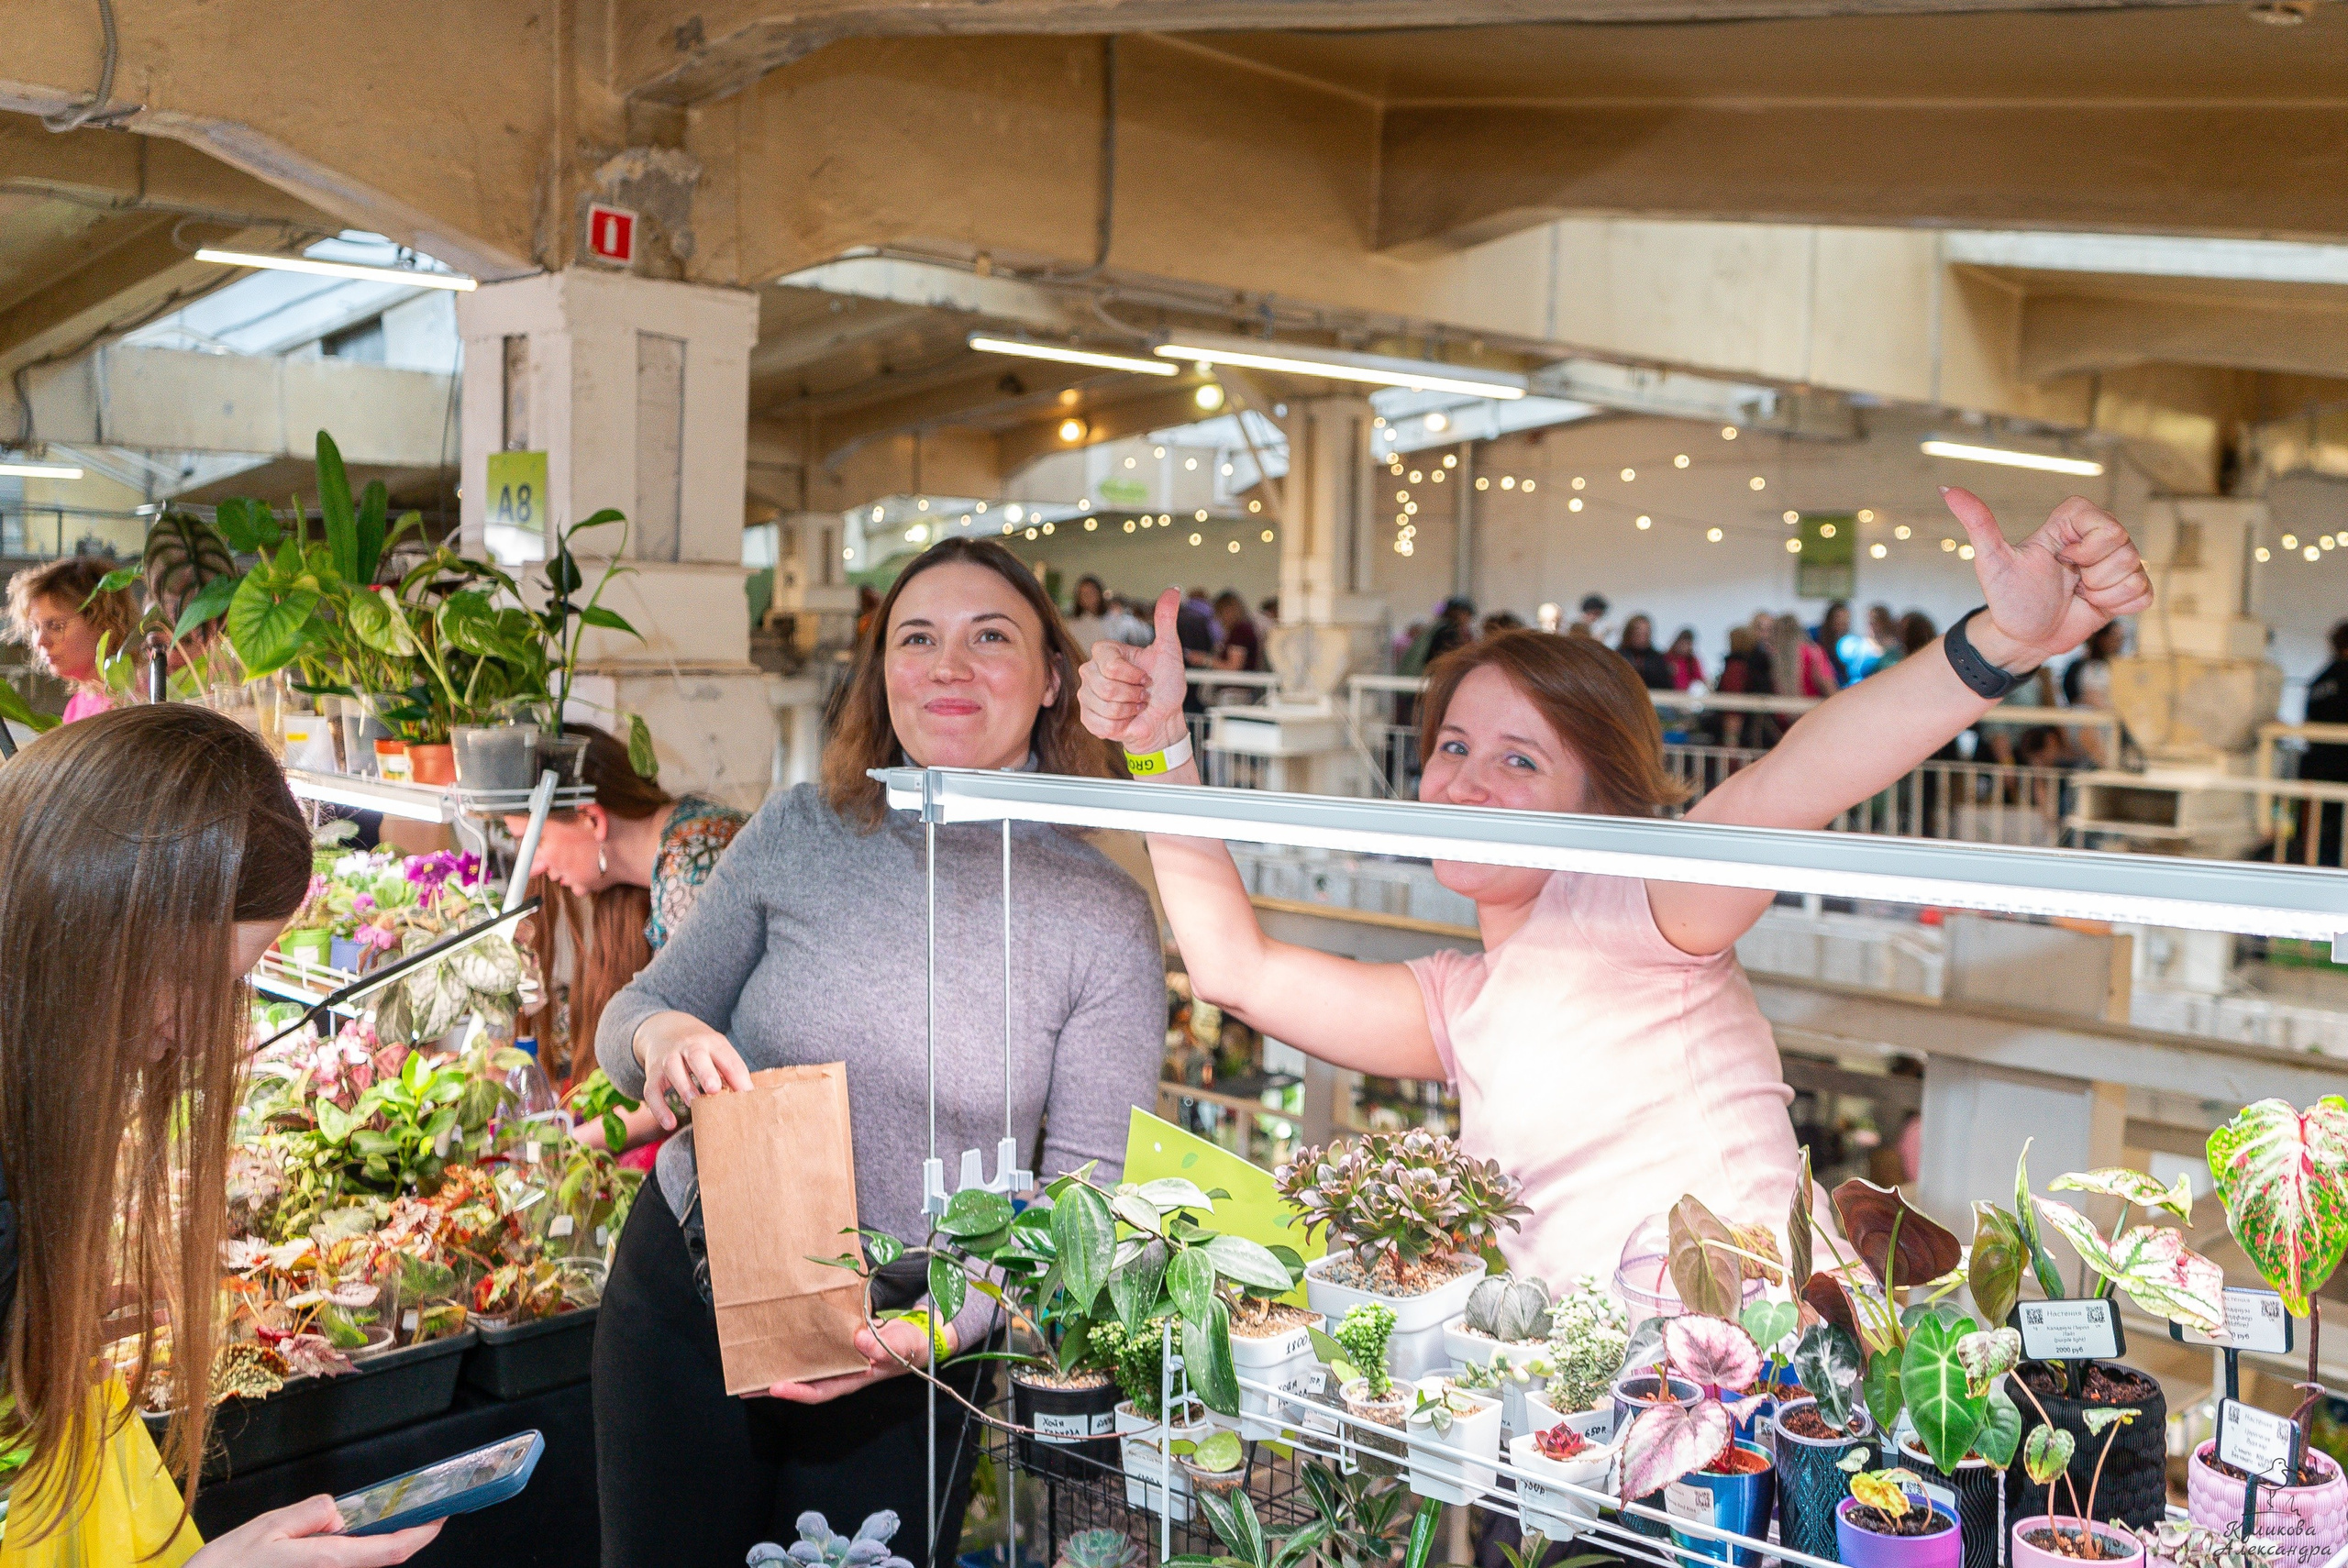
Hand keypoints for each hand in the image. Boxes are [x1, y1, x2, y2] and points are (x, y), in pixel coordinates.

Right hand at [187, 1495, 441, 1566]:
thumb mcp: (266, 1527)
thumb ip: (310, 1514)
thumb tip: (339, 1512)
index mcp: (326, 1561)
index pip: (391, 1550)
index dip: (422, 1534)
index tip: (441, 1517)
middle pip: (375, 1560)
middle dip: (384, 1538)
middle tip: (381, 1518)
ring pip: (352, 1566)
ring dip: (357, 1550)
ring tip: (325, 1538)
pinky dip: (338, 1558)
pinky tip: (310, 1550)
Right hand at [631, 1011, 753, 1131]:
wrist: (665, 1028)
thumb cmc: (701, 1047)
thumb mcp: (718, 1050)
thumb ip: (731, 1071)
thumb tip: (749, 1097)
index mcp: (711, 1042)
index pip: (727, 1057)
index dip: (737, 1076)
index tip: (747, 1094)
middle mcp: (689, 1046)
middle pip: (696, 1055)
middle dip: (705, 1072)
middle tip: (714, 1089)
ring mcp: (668, 1058)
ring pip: (673, 1068)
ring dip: (683, 1086)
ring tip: (693, 1103)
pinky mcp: (652, 1072)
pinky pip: (652, 1090)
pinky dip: (659, 1108)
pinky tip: (669, 1124)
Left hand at [767, 1314, 952, 1404]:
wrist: (919, 1337)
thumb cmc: (911, 1345)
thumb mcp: (902, 1345)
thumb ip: (885, 1345)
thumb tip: (859, 1341)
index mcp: (854, 1378)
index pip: (821, 1390)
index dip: (797, 1391)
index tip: (775, 1387)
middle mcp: (841, 1371)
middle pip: (804, 1382)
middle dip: (774, 1385)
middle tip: (744, 1383)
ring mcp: (838, 1358)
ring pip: (804, 1366)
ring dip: (779, 1366)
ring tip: (750, 1364)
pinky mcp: (838, 1343)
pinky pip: (812, 1347)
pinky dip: (795, 1345)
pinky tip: (779, 1337)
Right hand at [1077, 589, 1188, 753]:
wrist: (1164, 719)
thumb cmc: (1165, 685)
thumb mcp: (1169, 651)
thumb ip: (1165, 620)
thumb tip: (1172, 590)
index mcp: (1105, 653)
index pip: (1110, 664)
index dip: (1133, 675)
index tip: (1146, 677)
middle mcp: (1090, 671)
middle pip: (1107, 687)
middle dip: (1134, 694)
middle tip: (1142, 693)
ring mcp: (1086, 695)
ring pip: (1105, 707)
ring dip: (1129, 710)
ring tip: (1135, 706)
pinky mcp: (1087, 718)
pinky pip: (1101, 724)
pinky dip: (1121, 726)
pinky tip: (1127, 720)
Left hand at [1943, 488, 2152, 670]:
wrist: (2023, 637)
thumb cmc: (2008, 598)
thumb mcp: (1991, 561)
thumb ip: (1978, 524)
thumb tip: (1947, 489)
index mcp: (2070, 524)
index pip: (2104, 521)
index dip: (2088, 545)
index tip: (2063, 558)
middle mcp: (2097, 539)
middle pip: (2124, 547)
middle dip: (2093, 574)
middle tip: (2069, 581)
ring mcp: (2115, 564)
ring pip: (2135, 571)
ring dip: (2103, 593)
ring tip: (2078, 594)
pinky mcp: (2128, 588)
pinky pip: (2143, 595)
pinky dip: (2118, 606)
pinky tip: (2093, 605)